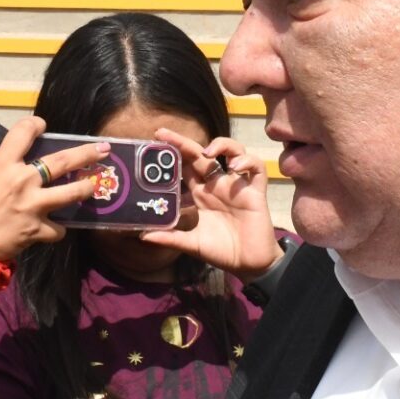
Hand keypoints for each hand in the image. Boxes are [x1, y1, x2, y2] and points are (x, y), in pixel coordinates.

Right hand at [0, 117, 106, 261]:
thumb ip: (5, 170)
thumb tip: (23, 165)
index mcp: (3, 166)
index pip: (23, 133)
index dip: (36, 125)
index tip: (43, 125)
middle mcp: (22, 181)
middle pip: (62, 160)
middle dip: (86, 153)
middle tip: (103, 149)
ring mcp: (34, 206)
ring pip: (71, 192)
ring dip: (85, 188)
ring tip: (92, 186)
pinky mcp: (39, 230)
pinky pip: (59, 227)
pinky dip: (57, 228)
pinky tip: (54, 228)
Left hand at [137, 130, 279, 281]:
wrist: (249, 265)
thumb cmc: (222, 251)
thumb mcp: (191, 244)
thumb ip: (170, 238)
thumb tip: (142, 236)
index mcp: (201, 193)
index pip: (185, 166)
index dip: (172, 155)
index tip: (154, 144)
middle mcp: (218, 184)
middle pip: (201, 154)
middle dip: (183, 142)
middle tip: (164, 134)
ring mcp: (237, 185)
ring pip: (234, 151)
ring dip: (222, 145)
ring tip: (208, 152)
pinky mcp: (256, 192)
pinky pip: (257, 168)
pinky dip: (247, 162)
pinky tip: (235, 169)